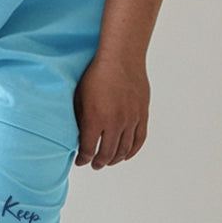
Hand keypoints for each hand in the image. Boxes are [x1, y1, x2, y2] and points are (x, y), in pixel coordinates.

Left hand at [73, 53, 149, 168]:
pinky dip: (132, 151)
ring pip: (124, 149)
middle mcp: (115, 122)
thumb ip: (80, 119)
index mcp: (96, 118)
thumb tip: (79, 136)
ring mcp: (131, 119)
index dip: (83, 159)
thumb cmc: (96, 74)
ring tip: (108, 161)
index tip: (80, 161)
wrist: (121, 57)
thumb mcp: (80, 96)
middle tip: (94, 165)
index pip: (89, 149)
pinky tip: (125, 155)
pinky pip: (139, 139)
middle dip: (99, 162)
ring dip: (115, 159)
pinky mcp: (142, 114)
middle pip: (107, 153)